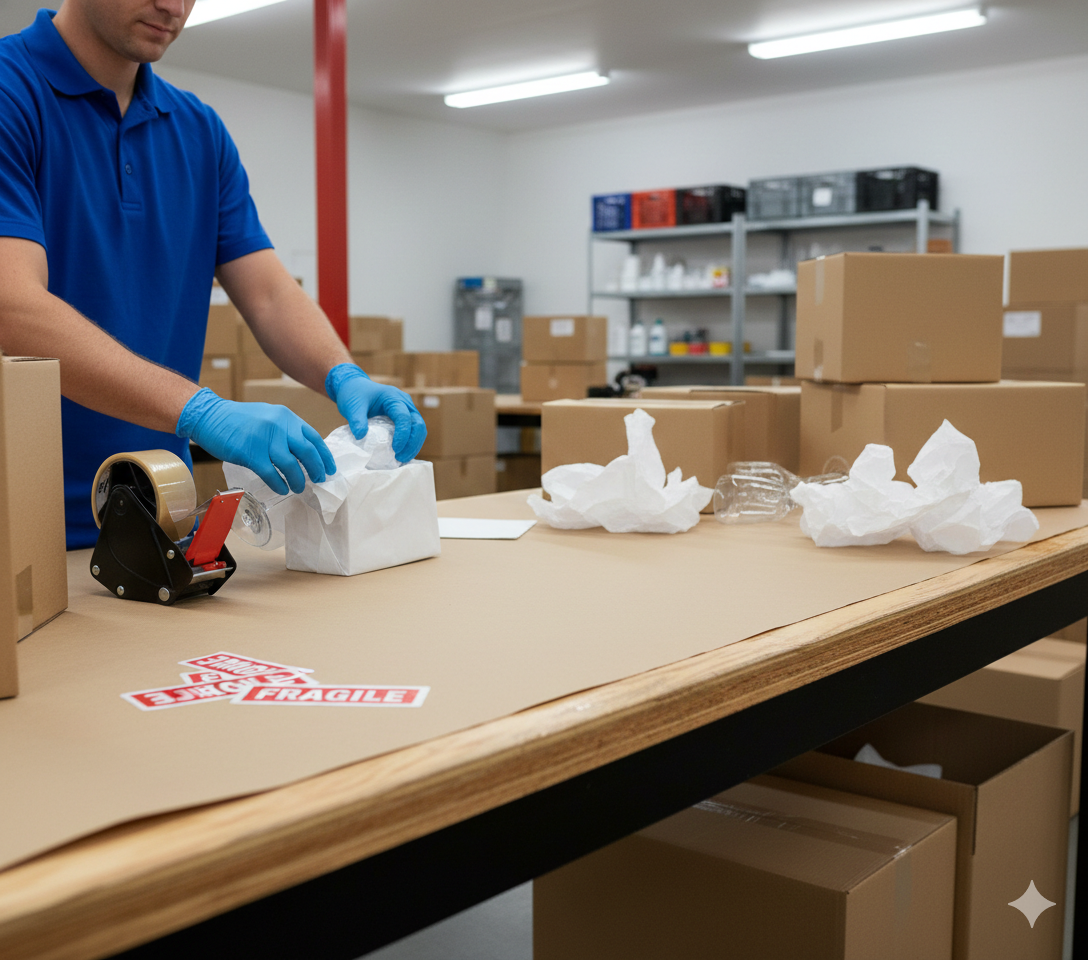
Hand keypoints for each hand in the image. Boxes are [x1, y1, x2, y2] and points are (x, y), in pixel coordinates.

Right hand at [176, 388, 336, 495]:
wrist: (210, 416)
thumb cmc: (239, 419)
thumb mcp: (269, 416)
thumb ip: (286, 430)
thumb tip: (303, 452)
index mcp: (286, 417)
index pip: (314, 438)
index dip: (325, 456)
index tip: (330, 469)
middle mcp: (279, 426)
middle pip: (307, 452)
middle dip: (316, 469)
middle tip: (319, 480)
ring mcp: (265, 439)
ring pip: (291, 465)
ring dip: (298, 480)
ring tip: (299, 488)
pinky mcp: (250, 453)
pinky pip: (271, 474)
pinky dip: (279, 484)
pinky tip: (282, 489)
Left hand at [326, 364, 426, 461]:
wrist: (354, 386)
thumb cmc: (354, 394)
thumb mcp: (352, 407)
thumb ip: (357, 420)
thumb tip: (360, 437)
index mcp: (393, 397)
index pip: (404, 417)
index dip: (402, 435)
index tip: (395, 450)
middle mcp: (404, 402)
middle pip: (418, 424)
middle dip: (412, 443)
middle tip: (400, 459)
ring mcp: (407, 409)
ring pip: (419, 429)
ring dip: (414, 445)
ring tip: (402, 459)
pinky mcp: (405, 416)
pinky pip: (413, 430)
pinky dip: (410, 443)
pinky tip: (402, 454)